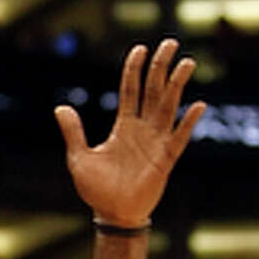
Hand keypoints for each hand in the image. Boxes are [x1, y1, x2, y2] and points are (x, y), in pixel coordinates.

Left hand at [54, 40, 204, 226]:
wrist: (112, 215)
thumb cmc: (97, 189)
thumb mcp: (79, 157)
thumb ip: (73, 132)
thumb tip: (60, 107)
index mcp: (123, 126)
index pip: (130, 90)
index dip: (134, 70)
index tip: (140, 49)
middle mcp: (142, 129)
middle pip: (154, 91)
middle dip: (161, 67)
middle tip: (170, 43)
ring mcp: (156, 142)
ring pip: (169, 107)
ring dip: (177, 85)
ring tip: (186, 63)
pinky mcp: (165, 160)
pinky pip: (179, 137)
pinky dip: (188, 122)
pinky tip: (197, 105)